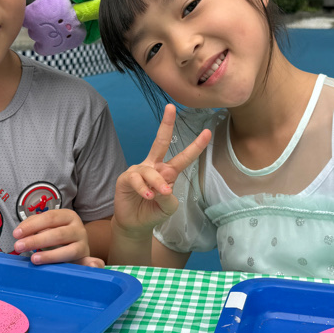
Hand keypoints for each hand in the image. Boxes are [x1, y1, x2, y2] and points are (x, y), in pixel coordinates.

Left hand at [12, 208, 91, 264]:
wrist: (77, 245)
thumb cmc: (57, 235)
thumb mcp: (47, 226)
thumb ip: (33, 226)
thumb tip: (20, 232)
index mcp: (68, 216)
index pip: (49, 218)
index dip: (32, 226)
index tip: (16, 234)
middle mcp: (78, 228)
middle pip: (57, 234)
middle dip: (36, 240)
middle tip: (19, 247)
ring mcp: (83, 244)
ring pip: (69, 250)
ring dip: (50, 255)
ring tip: (34, 259)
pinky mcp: (86, 258)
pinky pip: (90, 262)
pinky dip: (93, 264)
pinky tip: (91, 266)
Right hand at [114, 104, 210, 238]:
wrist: (134, 224)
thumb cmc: (153, 212)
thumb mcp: (168, 206)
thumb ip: (169, 196)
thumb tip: (163, 182)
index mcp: (167, 171)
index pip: (183, 157)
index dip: (195, 146)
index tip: (208, 132)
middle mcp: (153, 166)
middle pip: (160, 141)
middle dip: (166, 124)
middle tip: (171, 107)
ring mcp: (138, 171)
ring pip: (150, 171)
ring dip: (156, 182)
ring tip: (158, 194)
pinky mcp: (125, 179)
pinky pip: (136, 179)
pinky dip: (143, 188)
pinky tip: (148, 196)